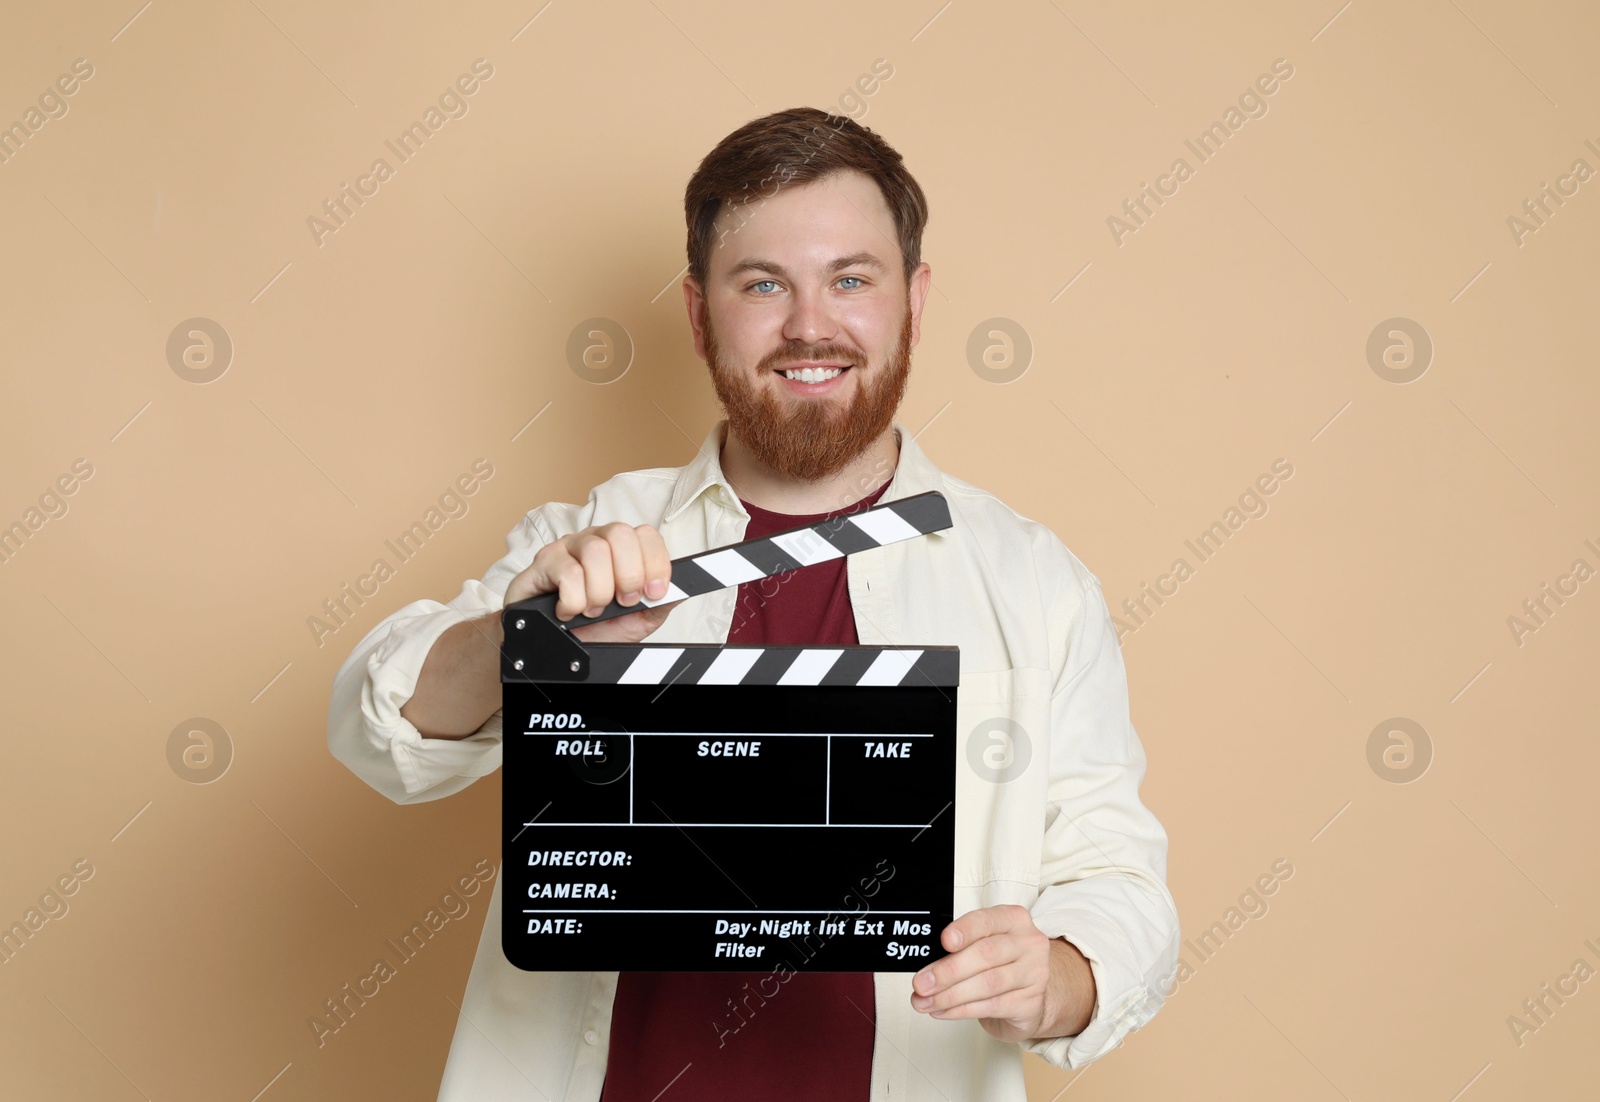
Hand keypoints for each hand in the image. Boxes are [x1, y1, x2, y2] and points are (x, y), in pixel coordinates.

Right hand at [504, 522, 680, 643]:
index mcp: (622, 550)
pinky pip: (567, 572)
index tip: (654, 593)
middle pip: (620, 533)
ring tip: (592, 609)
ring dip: (599, 592)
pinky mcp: (543, 562)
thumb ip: (659, 605)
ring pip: (594, 551)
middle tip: (622, 602)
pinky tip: (569, 611)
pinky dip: (574, 601)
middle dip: (628, 575)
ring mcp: (567, 547)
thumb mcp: (635, 620)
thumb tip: (682, 589)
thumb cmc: (594, 628)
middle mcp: (595, 541)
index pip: (646, 535)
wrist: (555, 648)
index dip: (655, 563)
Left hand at [909, 904, 1094, 1042]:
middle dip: (948, 971)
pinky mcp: (1031, 1003)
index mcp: (1013, 920)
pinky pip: (991, 1006)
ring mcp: (1034, 974)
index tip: (944, 941)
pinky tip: (943, 1011)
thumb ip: (960, 948)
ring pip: (988, 984)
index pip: (986, 921)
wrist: (1032, 995)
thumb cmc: (1002, 964)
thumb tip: (926, 965)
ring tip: (926, 1002)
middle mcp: (1028, 943)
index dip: (964, 930)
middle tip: (922, 983)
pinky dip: (961, 1010)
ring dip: (950, 995)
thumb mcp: (984, 945)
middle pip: (986, 954)